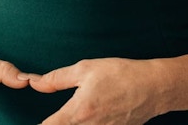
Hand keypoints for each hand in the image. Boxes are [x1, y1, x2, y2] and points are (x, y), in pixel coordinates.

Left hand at [30, 57, 164, 124]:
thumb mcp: (86, 69)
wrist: (152, 87)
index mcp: (77, 113)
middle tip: (59, 116)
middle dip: (58, 124)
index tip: (39, 120)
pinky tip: (95, 117)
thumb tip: (35, 83)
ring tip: (83, 112)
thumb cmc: (120, 74)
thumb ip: (57, 78)